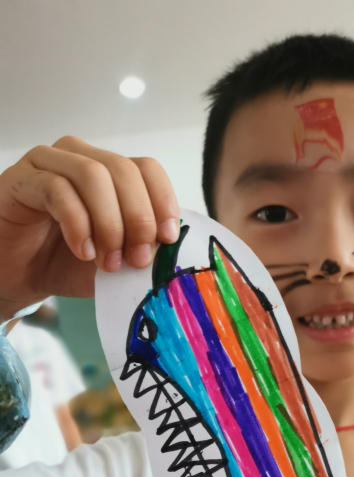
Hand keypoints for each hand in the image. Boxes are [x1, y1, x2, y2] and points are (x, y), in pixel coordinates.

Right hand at [0, 136, 178, 318]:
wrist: (17, 278)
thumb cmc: (66, 263)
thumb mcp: (116, 259)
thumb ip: (143, 248)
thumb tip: (173, 247)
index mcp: (109, 171)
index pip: (146, 168)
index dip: (162, 201)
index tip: (167, 240)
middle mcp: (80, 157)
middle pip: (124, 170)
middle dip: (138, 218)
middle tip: (138, 259)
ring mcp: (48, 162)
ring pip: (93, 176)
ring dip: (109, 224)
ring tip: (109, 262)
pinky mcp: (22, 179)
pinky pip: (57, 190)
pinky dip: (78, 225)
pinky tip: (82, 252)